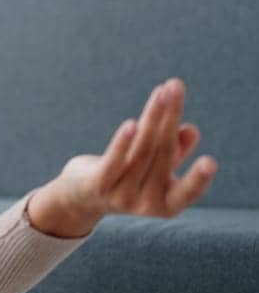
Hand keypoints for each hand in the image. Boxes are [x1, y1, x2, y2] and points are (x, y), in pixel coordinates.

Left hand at [46, 78, 217, 233]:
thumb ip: (174, 151)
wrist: (82, 197)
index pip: (187, 193)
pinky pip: (113, 161)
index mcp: (167, 205)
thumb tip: (190, 130)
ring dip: (153, 116)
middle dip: (170, 117)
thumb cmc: (129, 177)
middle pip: (162, 154)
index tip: (210, 162)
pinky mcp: (98, 186)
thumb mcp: (155, 165)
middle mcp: (146, 205)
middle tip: (176, 86)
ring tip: (162, 90)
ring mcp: (121, 196)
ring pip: (141, 150)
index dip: (199, 179)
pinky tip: (131, 123)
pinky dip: (122, 142)